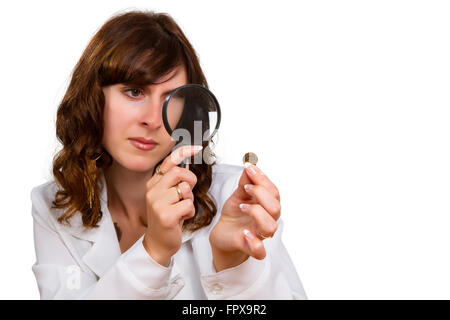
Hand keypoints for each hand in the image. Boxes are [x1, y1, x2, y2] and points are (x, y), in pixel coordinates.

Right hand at [142, 145, 201, 266]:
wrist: (158, 243)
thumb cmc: (167, 218)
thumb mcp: (169, 196)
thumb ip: (176, 180)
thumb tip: (186, 161)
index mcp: (153, 183)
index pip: (169, 161)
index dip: (184, 151)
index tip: (197, 147)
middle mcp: (152, 190)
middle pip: (179, 172)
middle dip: (190, 181)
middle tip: (187, 194)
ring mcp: (157, 203)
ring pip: (185, 189)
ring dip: (189, 200)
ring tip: (181, 209)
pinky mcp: (165, 215)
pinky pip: (188, 205)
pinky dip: (189, 212)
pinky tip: (181, 218)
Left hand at [209, 164, 280, 270]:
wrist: (222, 235)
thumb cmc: (234, 215)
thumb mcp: (238, 195)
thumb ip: (245, 182)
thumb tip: (250, 166)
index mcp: (266, 206)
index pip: (274, 192)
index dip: (263, 180)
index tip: (250, 169)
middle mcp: (266, 220)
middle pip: (276, 208)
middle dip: (261, 194)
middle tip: (245, 188)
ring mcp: (259, 235)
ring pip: (270, 227)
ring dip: (257, 214)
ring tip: (241, 206)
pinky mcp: (249, 248)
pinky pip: (259, 251)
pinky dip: (254, 243)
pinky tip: (244, 234)